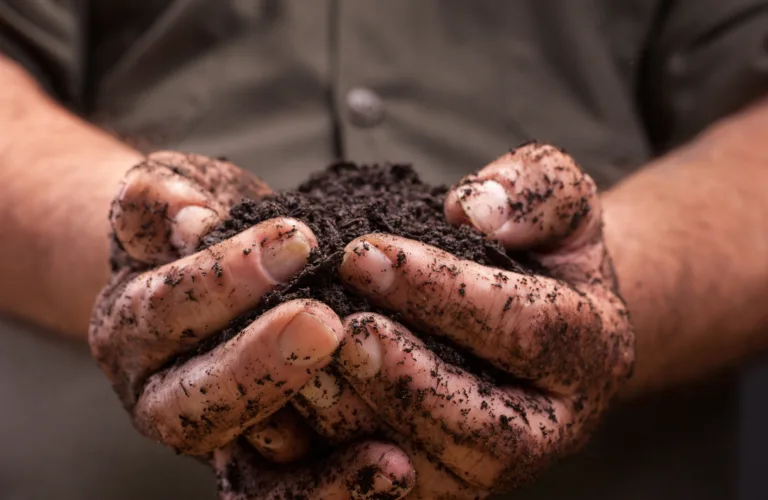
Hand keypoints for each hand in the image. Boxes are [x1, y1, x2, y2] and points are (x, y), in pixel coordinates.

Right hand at [89, 151, 415, 498]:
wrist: (200, 264)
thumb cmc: (196, 223)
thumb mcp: (169, 192)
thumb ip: (161, 199)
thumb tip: (187, 218)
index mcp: (132, 326)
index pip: (166, 307)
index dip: (226, 277)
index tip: (296, 238)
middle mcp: (160, 394)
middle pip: (195, 402)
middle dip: (260, 365)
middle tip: (324, 324)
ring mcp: (211, 436)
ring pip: (246, 471)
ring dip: (314, 459)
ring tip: (379, 436)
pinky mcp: (258, 463)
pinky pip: (288, 493)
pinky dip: (337, 487)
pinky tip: (396, 466)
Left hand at [332, 144, 634, 494]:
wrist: (535, 313)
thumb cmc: (539, 250)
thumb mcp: (557, 201)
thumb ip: (535, 190)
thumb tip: (476, 211)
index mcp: (592, 350)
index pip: (526, 327)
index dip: (444, 291)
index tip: (363, 251)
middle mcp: (554, 426)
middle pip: (490, 429)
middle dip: (409, 378)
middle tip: (343, 328)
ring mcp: (500, 465)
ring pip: (440, 473)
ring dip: (370, 426)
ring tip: (309, 370)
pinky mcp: (449, 481)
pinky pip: (395, 490)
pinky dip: (343, 461)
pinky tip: (300, 407)